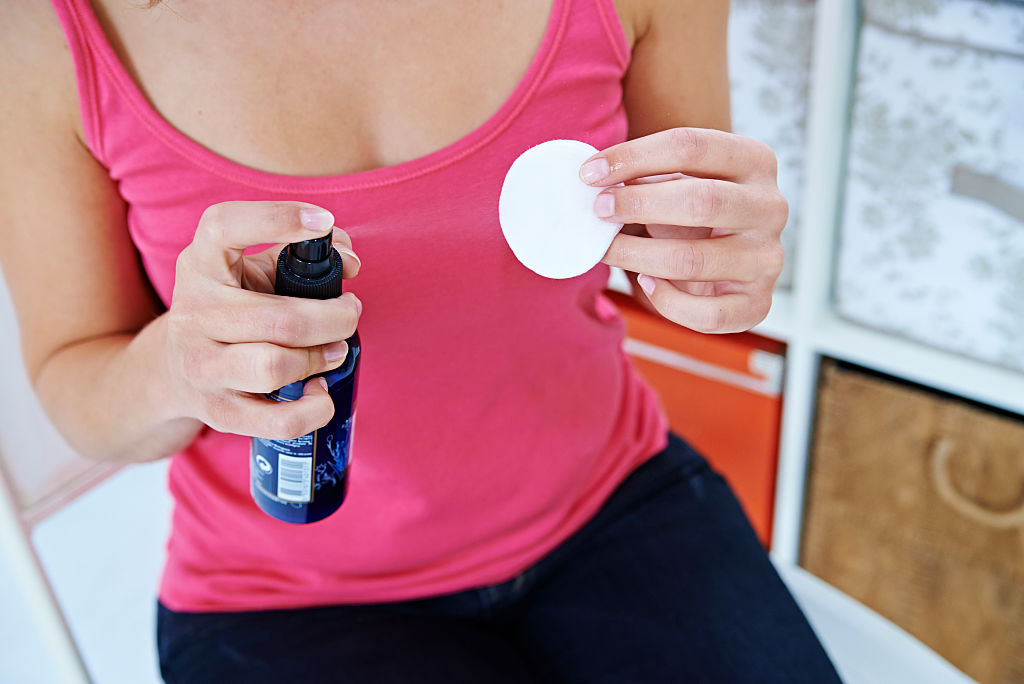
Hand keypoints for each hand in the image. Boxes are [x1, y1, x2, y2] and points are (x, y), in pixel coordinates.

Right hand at [162, 201, 361, 438]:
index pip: (223, 226)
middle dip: (335, 317)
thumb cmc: (232, 309)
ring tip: (335, 350)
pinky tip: (320, 392)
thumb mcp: (253, 271)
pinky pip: (276, 420)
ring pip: (276, 366)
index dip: (277, 218)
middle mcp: (193, 312)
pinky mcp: (217, 411)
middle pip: (282, 318)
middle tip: (349, 314)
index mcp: (200, 265)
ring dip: (321, 358)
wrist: (172, 370)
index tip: (323, 223)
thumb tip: (350, 262)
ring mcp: (201, 365)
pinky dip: (312, 409)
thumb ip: (301, 255)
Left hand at [580, 128, 786, 332]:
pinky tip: (645, 283)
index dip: (634, 157)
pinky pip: (707, 313)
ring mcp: (768, 258)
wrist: (726, 258)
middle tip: (599, 210)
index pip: (692, 147)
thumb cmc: (691, 211)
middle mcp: (771, 208)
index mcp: (755, 161)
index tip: (590, 172)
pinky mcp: (758, 303)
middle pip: (701, 201)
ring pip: (694, 260)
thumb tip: (594, 178)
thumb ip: (645, 174)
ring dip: (637, 255)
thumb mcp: (676, 180)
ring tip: (607, 248)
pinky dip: (666, 301)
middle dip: (638, 204)